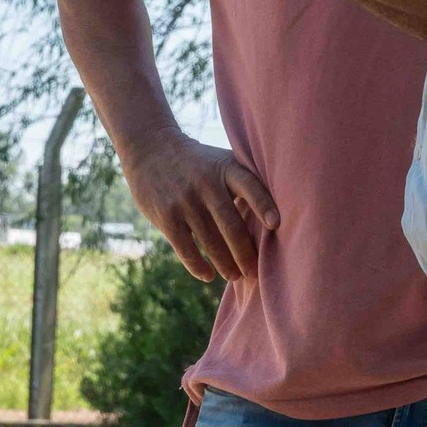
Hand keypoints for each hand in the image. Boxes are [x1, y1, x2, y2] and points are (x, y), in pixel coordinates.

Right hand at [124, 131, 277, 283]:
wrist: (150, 150)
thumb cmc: (197, 163)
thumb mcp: (220, 161)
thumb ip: (243, 182)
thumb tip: (274, 220)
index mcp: (225, 168)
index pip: (249, 186)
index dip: (263, 205)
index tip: (276, 225)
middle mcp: (205, 184)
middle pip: (231, 225)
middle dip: (246, 254)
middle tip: (254, 273)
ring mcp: (184, 201)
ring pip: (210, 242)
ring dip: (225, 265)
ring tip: (234, 276)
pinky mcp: (166, 216)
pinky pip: (186, 249)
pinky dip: (198, 266)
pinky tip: (208, 275)